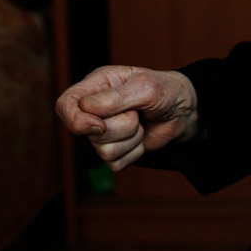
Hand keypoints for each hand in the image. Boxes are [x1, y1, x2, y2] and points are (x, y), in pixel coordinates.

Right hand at [54, 65, 199, 170]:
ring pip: (102, 151)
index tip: (98, 125)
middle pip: (88, 132)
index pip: (65, 104)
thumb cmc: (165, 91)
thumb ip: (115, 98)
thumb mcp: (144, 87)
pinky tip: (142, 138)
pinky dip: (134, 153)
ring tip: (141, 123)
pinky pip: (115, 163)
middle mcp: (94, 110)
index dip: (76, 120)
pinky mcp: (116, 151)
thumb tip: (85, 106)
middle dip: (120, 126)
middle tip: (137, 113)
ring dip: (130, 138)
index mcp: (95, 86)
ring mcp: (103, 132)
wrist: (184, 112)